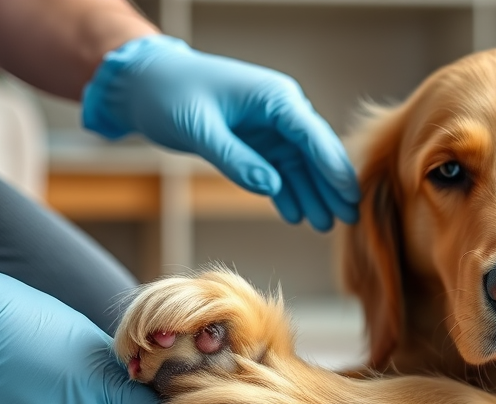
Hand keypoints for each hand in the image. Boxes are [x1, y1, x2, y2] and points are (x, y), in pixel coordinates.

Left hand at [82, 35, 359, 230]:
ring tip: (322, 226)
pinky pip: (278, 170)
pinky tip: (295, 214)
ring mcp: (268, 128)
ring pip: (299, 165)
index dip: (333, 168)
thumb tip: (271, 187)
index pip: (313, 136)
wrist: (144, 85)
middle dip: (331, 185)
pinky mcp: (254, 143)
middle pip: (315, 152)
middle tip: (349, 219)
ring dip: (311, 194)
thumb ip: (236, 160)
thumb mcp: (201, 129)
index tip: (350, 196)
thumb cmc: (170, 95)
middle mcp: (278, 111)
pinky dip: (286, 191)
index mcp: (274, 98)